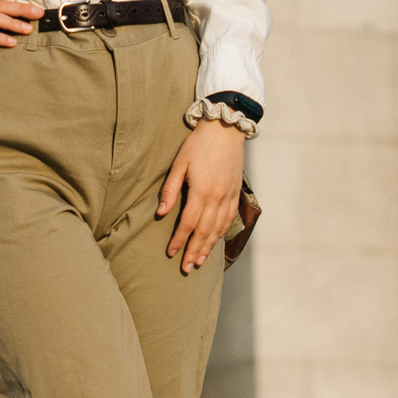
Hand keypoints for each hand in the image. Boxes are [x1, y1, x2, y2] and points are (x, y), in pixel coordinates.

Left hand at [157, 121, 246, 272]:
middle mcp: (218, 197)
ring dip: (208, 247)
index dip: (179, 240)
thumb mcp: (179, 163)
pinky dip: (221, 234)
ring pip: (218, 229)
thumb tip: (162, 213)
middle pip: (204, 232)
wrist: (225, 129)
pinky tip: (214, 242)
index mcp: (202, 190)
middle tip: (185, 268)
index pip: (189, 223)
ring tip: (198, 262)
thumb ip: (170, 189)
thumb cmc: (198, 144)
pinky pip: (229, 220)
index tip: (171, 253)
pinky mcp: (236, 193)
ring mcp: (229, 197)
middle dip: (194, 251)